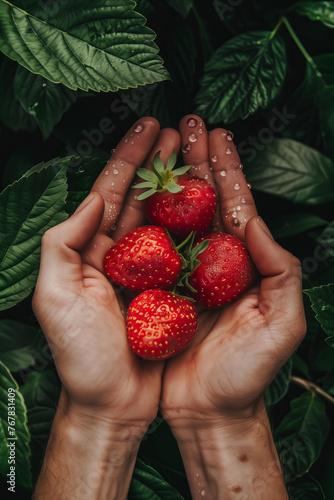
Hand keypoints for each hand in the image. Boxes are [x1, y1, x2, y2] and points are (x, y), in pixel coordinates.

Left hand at [32, 117, 179, 498]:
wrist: (112, 402)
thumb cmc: (80, 355)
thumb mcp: (54, 297)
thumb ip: (63, 243)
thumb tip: (94, 198)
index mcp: (89, 251)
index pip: (111, 193)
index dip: (129, 157)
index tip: (149, 126)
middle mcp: (119, 255)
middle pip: (142, 198)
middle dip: (160, 162)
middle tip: (181, 130)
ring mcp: (148, 272)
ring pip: (167, 218)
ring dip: (182, 186)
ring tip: (198, 154)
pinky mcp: (172, 291)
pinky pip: (188, 252)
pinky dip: (198, 227)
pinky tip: (211, 205)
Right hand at [159, 115, 305, 498]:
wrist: (208, 410)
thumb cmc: (247, 373)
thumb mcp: (283, 324)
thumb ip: (281, 270)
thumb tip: (255, 223)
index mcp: (245, 265)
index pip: (236, 206)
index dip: (227, 169)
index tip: (217, 135)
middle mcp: (214, 263)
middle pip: (205, 202)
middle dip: (198, 161)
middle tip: (188, 123)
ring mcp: (184, 274)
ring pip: (177, 217)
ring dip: (171, 179)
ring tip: (165, 142)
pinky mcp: (158, 290)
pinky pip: (151, 248)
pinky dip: (146, 217)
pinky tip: (140, 191)